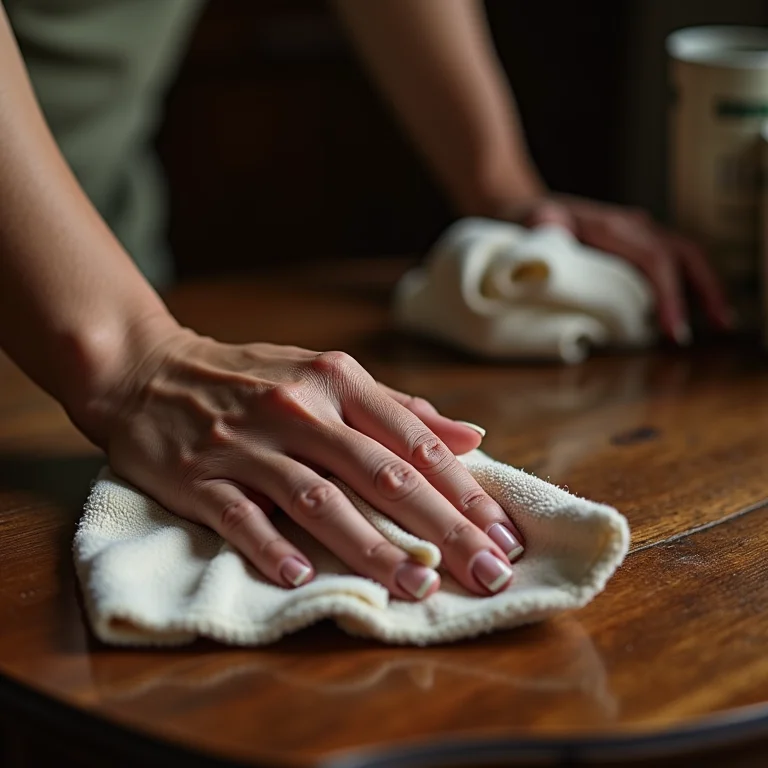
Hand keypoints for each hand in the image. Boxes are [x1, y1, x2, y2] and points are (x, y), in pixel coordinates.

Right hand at [80, 329, 524, 598]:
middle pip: (380, 475)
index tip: (504, 533)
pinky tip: (300, 576)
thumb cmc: (254, 378)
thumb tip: (471, 438)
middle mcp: (298, 409)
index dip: (463, 490)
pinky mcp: (198, 474)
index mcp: (336, 381)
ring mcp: (246, 443)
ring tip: (419, 587)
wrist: (151, 370)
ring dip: (371, 547)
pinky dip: (269, 545)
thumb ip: (399, 409)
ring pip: (317, 499)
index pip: (413, 441)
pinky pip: (238, 514)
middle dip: (441, 527)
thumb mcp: (327, 375)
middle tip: (488, 572)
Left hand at [507, 195, 731, 343]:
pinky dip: (689, 283)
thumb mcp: (530, 226)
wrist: (521, 208)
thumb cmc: (525, 224)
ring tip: (719, 321)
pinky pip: (671, 261)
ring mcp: (637, 232)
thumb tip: (552, 229)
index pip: (652, 258)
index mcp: (610, 226)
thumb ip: (543, 229)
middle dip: (703, 290)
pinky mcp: (635, 243)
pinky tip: (696, 310)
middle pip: (682, 253)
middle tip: (718, 326)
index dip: (667, 294)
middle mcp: (631, 226)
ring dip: (704, 287)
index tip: (671, 329)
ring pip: (684, 255)